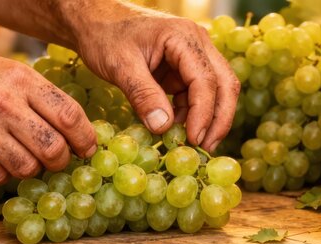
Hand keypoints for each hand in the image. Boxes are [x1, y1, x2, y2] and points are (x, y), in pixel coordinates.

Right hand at [0, 43, 96, 184]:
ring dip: (33, 169)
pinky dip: (3, 174)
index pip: (69, 116)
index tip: (88, 148)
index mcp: (21, 80)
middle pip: (53, 148)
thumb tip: (79, 129)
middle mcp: (2, 104)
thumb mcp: (10, 71)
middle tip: (59, 159)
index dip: (86, 138)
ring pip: (27, 169)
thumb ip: (42, 97)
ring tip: (26, 157)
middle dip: (62, 160)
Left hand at [65, 2, 239, 151]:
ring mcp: (194, 55)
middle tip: (207, 147)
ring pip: (216, 90)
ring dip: (207, 118)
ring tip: (191, 142)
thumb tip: (163, 127)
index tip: (194, 139)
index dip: (203, 113)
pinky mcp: (185, 69)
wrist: (95, 21)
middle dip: (219, 118)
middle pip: (224, 83)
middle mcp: (197, 43)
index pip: (205, 79)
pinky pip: (197, 94)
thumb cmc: (105, 36)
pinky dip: (192, 114)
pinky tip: (179, 128)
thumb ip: (142, 95)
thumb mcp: (120, 66)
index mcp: (183, 37)